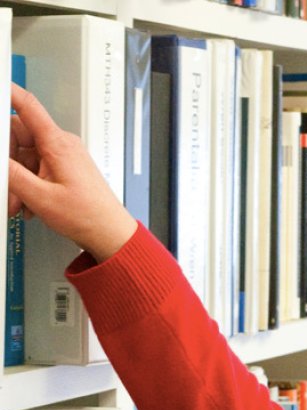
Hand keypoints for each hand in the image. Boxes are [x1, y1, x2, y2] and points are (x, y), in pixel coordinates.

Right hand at [8, 82, 137, 261]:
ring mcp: (63, 158)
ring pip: (24, 157)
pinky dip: (27, 186)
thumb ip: (11, 174)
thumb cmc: (88, 216)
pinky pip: (34, 170)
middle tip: (5, 186)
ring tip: (19, 204)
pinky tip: (29, 205)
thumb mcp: (40, 197)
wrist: (110, 233)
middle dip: (5, 163)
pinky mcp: (63, 171)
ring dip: (15, 181)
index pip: (26, 105)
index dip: (5, 93)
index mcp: (58, 144)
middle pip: (17, 136)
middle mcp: (62, 146)